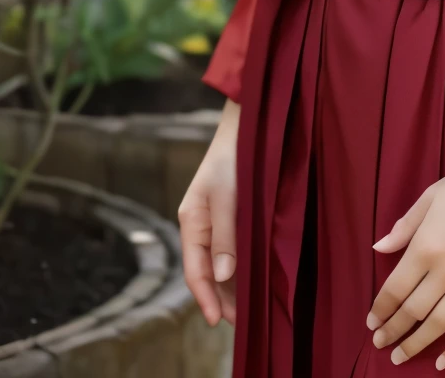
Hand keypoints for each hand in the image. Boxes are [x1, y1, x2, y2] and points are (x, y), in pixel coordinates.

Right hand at [178, 98, 239, 327]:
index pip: (194, 270)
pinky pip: (232, 247)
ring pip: (220, 263)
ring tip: (248, 308)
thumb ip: (225, 235)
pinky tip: (253, 277)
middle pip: (206, 271)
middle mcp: (201, 224)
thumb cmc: (234, 156)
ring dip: (231, 285)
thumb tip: (222, 277)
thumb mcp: (228, 196)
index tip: (216, 321)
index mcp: (191, 220)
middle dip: (220, 297)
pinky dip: (240, 266)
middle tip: (240, 322)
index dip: (205, 298)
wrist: (249, 122)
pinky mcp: (233, 213)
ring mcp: (216, 219)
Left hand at [366, 160, 444, 369]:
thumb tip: (379, 248)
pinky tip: (443, 362)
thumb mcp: (431, 196)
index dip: (380, 309)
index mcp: (426, 246)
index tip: (372, 321)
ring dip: (417, 345)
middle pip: (413, 312)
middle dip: (393, 331)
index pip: (395, 289)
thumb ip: (405, 226)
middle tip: (381, 343)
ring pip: (439, 325)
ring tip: (401, 357)